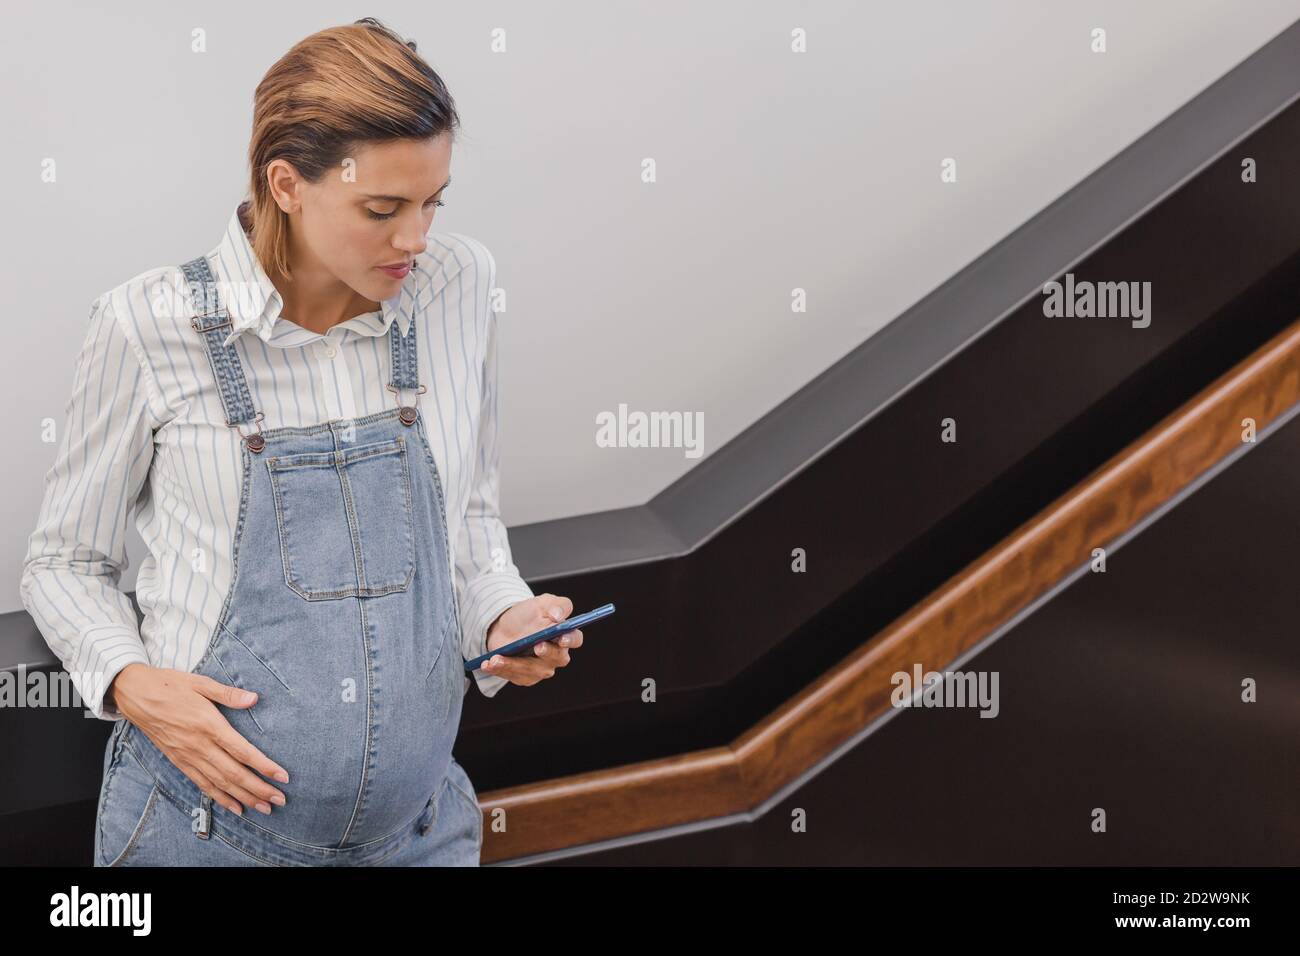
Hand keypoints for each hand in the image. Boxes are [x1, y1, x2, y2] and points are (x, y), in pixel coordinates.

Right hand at [108, 663, 289, 817]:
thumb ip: (228, 694)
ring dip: (243, 798)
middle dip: (259, 789)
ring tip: (263, 809)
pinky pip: (201, 784)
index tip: (283, 777)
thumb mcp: (200, 682)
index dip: (264, 766)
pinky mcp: (178, 761)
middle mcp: (199, 745)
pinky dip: (219, 798)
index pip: (242, 751)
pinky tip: (234, 807)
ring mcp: (188, 756)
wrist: (134, 694)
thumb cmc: (169, 685)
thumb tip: (254, 698)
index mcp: (208, 724)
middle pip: (234, 773)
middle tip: (279, 800)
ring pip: (219, 783)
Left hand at [480, 593, 582, 685]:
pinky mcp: (524, 677)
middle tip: (537, 646)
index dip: (570, 639)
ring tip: (496, 658)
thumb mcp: (543, 603)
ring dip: (513, 664)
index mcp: (564, 636)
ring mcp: (541, 669)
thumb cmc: (528, 616)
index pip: (575, 639)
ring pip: (531, 670)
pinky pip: (513, 676)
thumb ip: (557, 605)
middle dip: (547, 653)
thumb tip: (558, 616)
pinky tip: (488, 663)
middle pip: (556, 658)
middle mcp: (556, 656)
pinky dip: (499, 669)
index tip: (561, 637)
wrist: (505, 626)